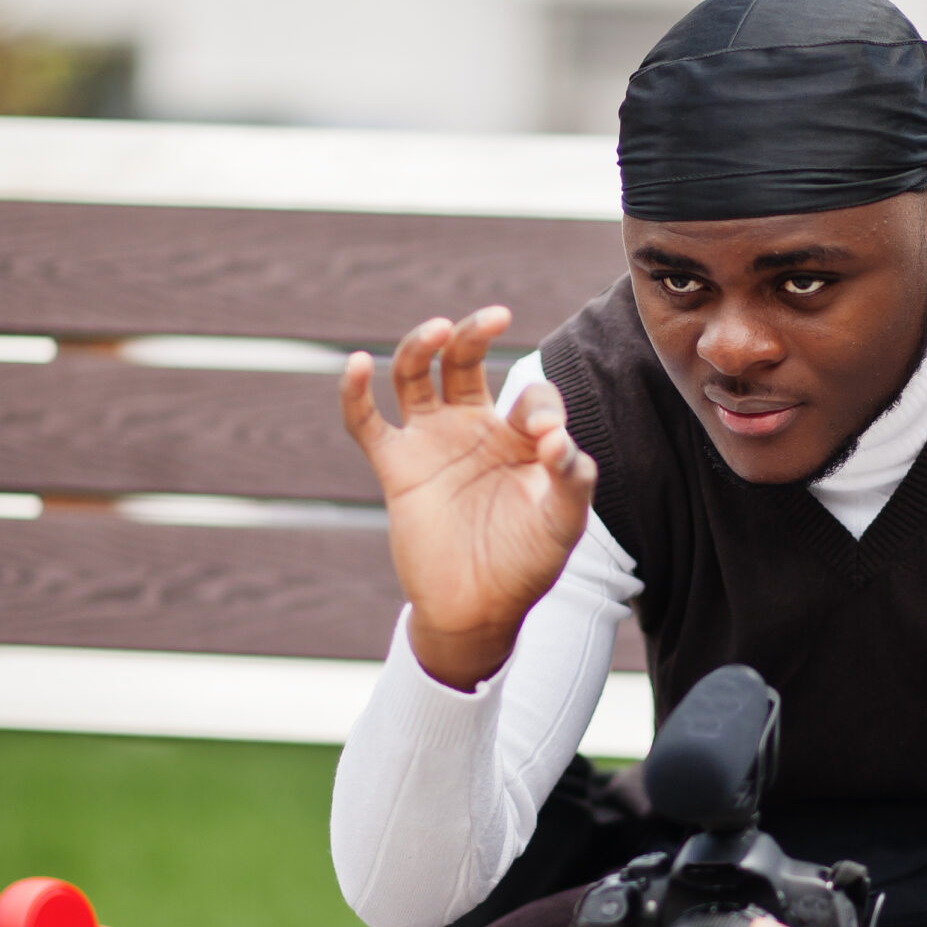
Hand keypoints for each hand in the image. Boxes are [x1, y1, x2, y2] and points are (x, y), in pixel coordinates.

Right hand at [340, 308, 597, 690]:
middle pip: (465, 360)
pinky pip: (366, 423)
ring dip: (421, 345)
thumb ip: (571, 479)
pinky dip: (355, 392)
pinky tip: (359, 363)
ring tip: (438, 330)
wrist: (478, 610)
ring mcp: (432, 443)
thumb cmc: (527, 563)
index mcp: (519, 436)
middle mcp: (473, 429)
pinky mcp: (397, 467)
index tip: (547, 437)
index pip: (531, 396)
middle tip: (496, 316)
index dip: (540, 406)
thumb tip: (560, 439)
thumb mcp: (563, 522)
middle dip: (476, 332)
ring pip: (416, 375)